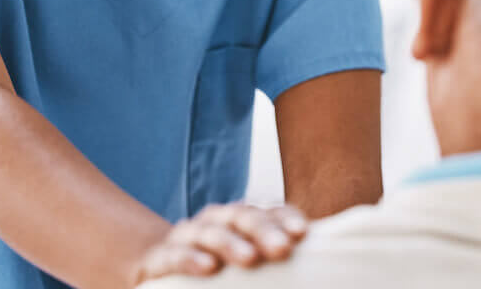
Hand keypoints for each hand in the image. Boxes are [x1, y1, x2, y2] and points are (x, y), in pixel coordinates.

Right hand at [132, 203, 307, 282]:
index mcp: (239, 219)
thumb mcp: (246, 260)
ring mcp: (187, 236)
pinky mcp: (159, 258)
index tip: (302, 233)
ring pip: (210, 231)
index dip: (284, 218)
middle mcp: (215, 220)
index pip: (267, 212)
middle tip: (283, 250)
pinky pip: (175, 255)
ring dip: (231, 244)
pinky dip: (191, 259)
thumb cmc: (218, 268)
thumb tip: (320, 265)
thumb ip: (272, 256)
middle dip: (263, 231)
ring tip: (250, 259)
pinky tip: (208, 268)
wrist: (159, 267)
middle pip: (242, 216)